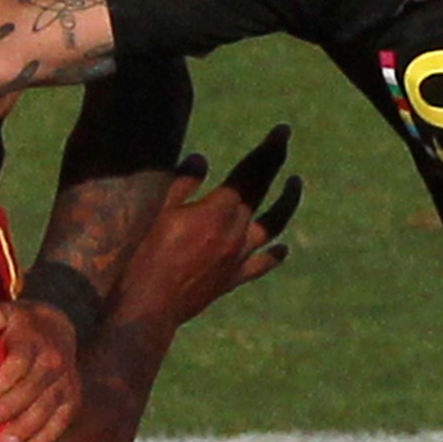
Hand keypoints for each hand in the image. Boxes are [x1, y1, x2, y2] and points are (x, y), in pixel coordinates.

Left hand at [0, 299, 80, 441]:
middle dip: (10, 407)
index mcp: (35, 340)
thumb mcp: (10, 313)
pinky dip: (46, 437)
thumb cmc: (21, 325)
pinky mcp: (72, 400)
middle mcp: (55, 362)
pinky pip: (62, 420)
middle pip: (33, 388)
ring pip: (47, 407)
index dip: (5, 378)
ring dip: (26, 427)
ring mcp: (66, 382)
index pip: (21, 361)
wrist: (57, 329)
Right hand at [103, 125, 300, 330]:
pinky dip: (273, 255)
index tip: (283, 131)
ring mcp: (237, 258)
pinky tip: (282, 249)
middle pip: (262, 192)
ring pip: (273, 227)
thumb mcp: (159, 213)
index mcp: (219, 212)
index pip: (252, 172)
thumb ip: (183, 184)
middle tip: (282, 141)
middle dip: (274, 163)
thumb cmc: (145, 258)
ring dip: (287, 203)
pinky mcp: (230, 279)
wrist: (148, 310)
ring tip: (297, 183)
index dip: (270, 149)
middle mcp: (236, 233)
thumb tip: (201, 160)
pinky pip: (260, 265)